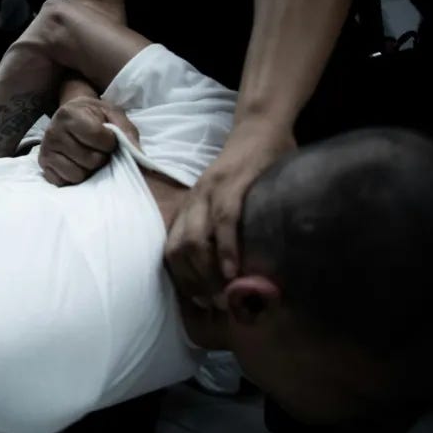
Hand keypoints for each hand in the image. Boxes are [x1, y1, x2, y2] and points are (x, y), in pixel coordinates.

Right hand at [38, 96, 138, 185]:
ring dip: (88, 169)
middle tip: (97, 149)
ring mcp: (46, 150)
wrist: (72, 112)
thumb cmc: (94, 115)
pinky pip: (64, 182)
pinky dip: (74, 177)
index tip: (109, 138)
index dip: (110, 142)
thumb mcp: (113, 113)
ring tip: (87, 156)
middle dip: (100, 157)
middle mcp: (53, 132)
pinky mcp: (43, 165)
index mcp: (69, 115)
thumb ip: (126, 130)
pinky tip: (76, 164)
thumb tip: (137, 153)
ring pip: (77, 175)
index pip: (98, 138)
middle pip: (89, 160)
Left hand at [164, 119, 295, 302]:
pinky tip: (233, 271)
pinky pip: (223, 220)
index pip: (172, 251)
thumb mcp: (228, 199)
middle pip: (178, 251)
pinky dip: (225, 249)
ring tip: (225, 295)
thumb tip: (239, 271)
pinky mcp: (233, 183)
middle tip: (215, 305)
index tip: (200, 303)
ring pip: (194, 239)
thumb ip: (226, 228)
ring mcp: (210, 191)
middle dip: (194, 283)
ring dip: (207, 273)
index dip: (183, 281)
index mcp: (190, 207)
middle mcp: (193, 201)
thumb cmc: (250, 168)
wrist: (261, 126)